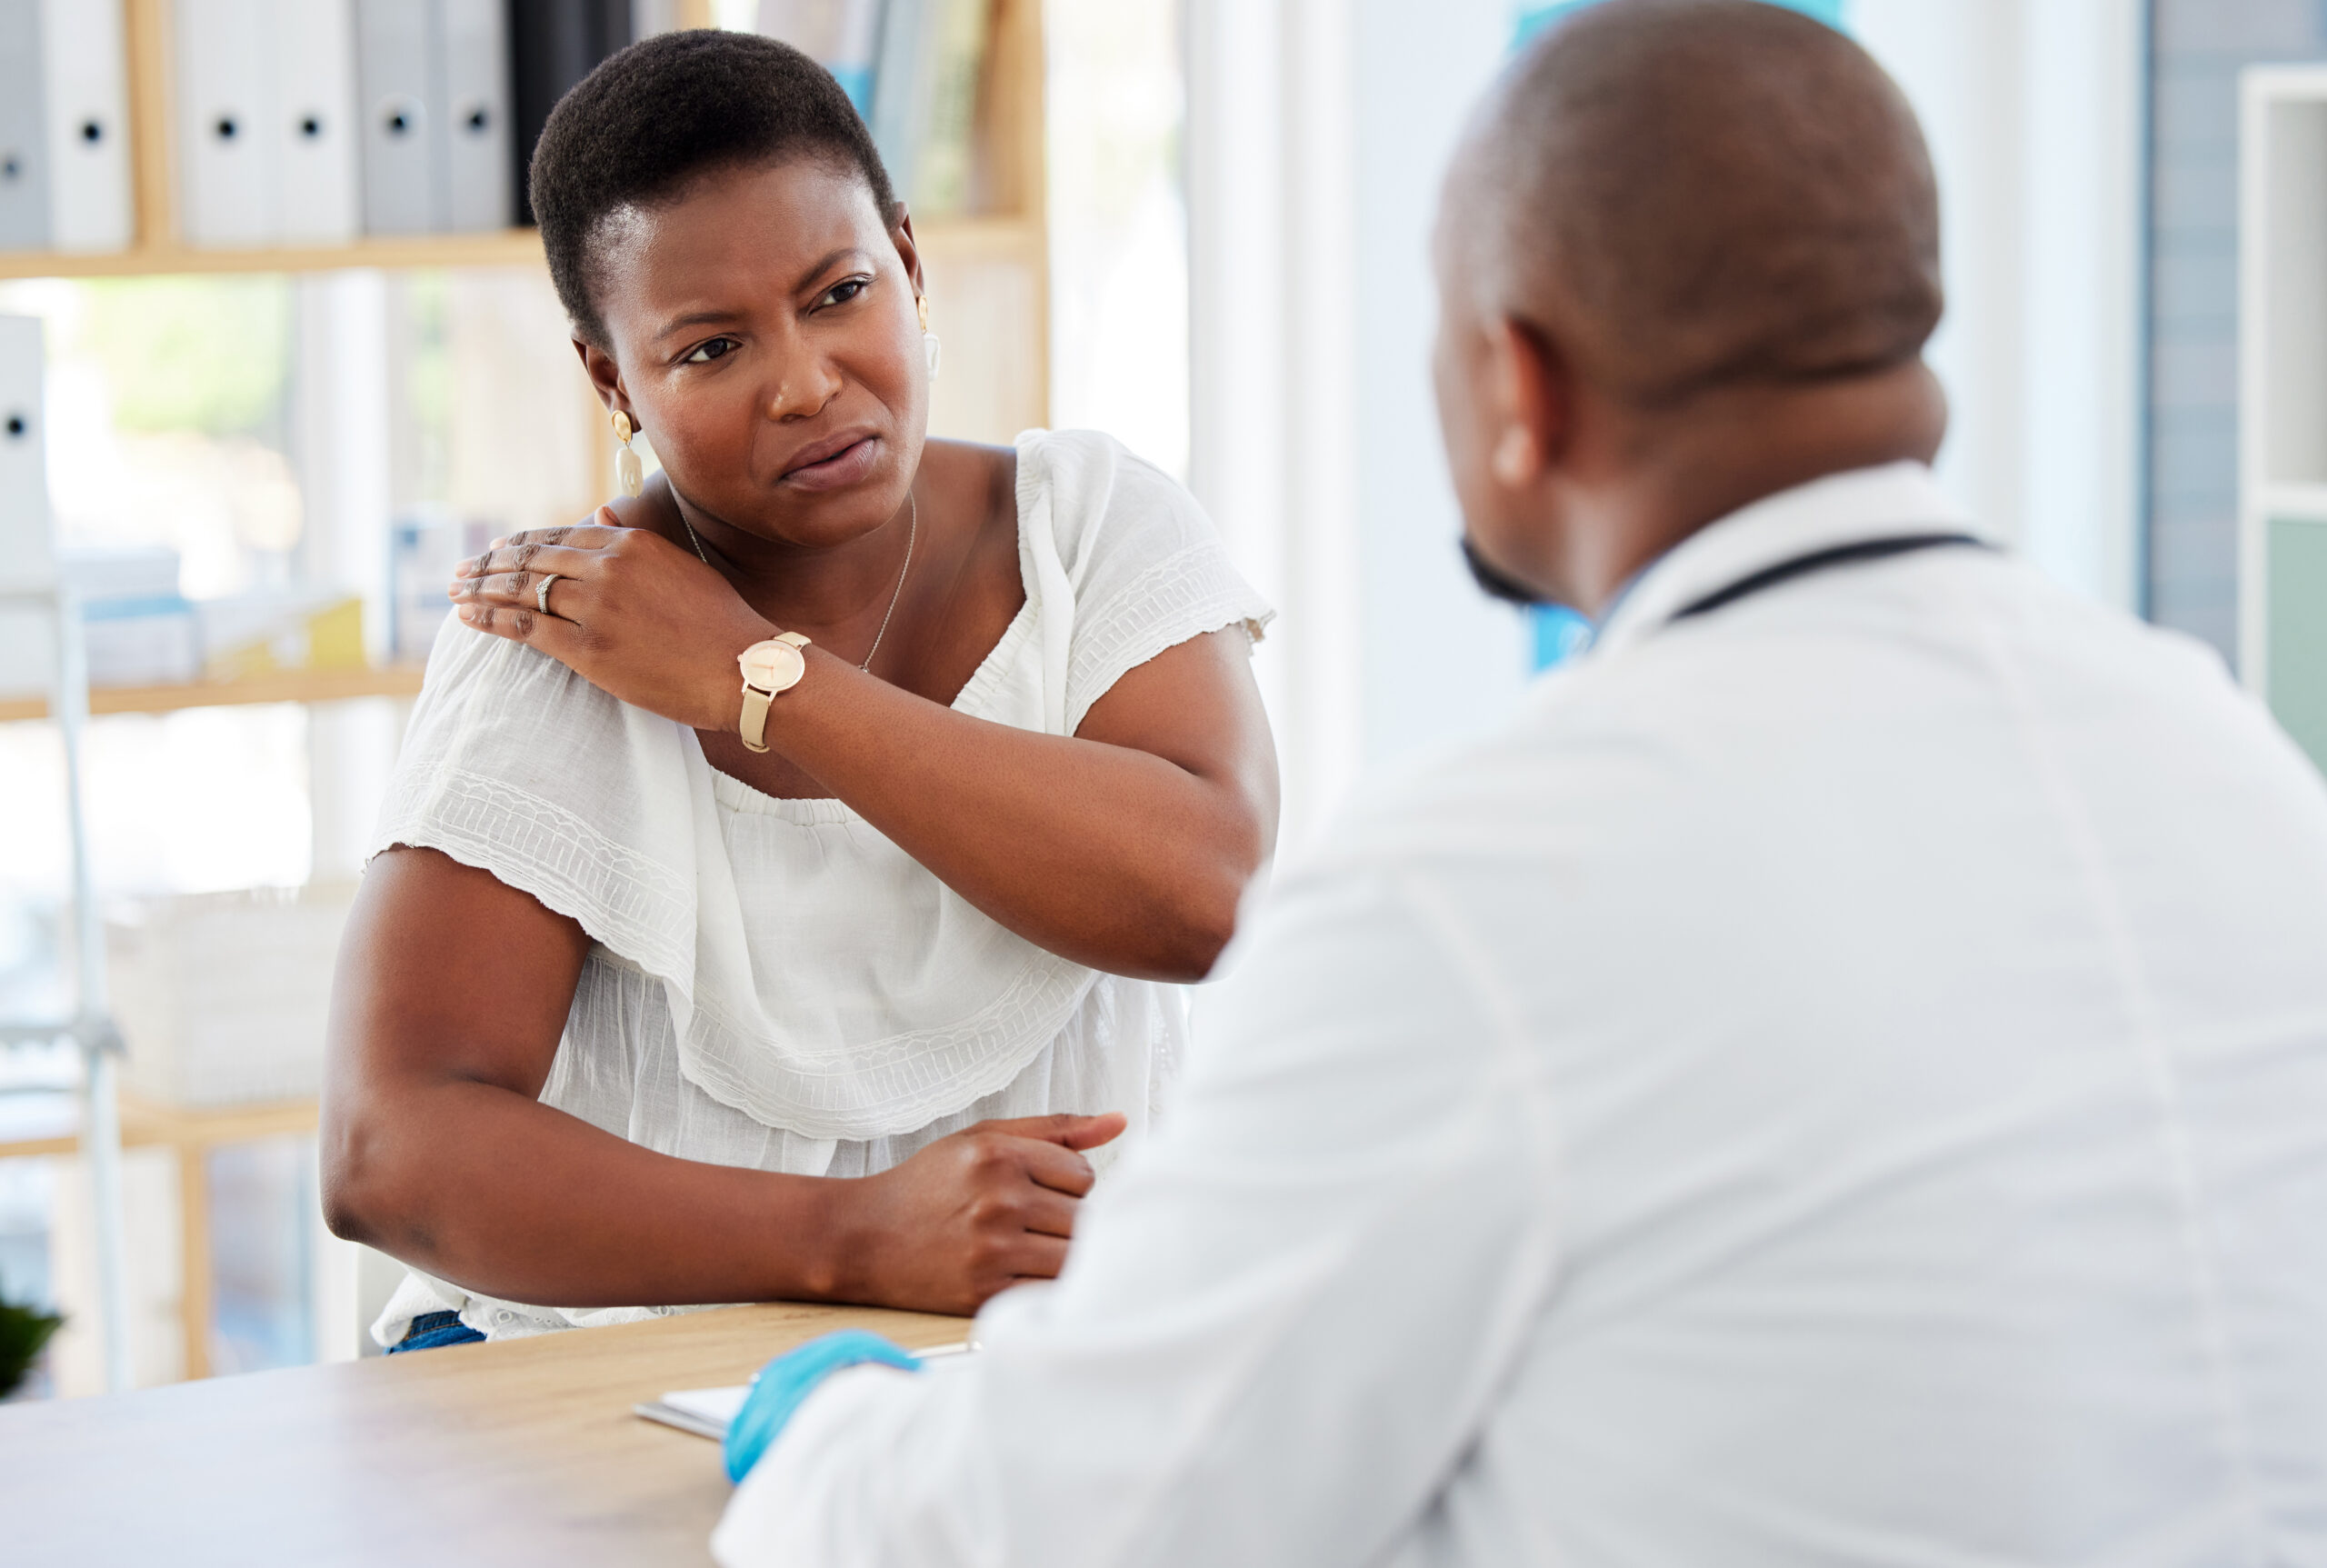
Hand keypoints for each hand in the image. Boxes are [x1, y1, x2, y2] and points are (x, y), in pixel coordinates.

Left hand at [448, 508, 774, 731]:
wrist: (745, 670)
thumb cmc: (723, 626)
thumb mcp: (682, 567)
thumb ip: (637, 542)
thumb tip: (601, 515)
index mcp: (632, 544)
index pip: (559, 535)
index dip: (520, 543)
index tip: (495, 551)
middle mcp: (608, 567)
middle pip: (531, 557)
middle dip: (488, 564)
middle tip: (460, 572)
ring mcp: (595, 607)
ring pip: (519, 589)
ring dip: (479, 589)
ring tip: (454, 593)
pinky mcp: (587, 648)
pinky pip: (523, 627)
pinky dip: (490, 619)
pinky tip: (469, 618)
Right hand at [828, 1112, 1127, 1314]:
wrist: (862, 1238)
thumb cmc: (927, 1186)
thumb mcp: (983, 1139)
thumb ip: (1055, 1129)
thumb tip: (1119, 1122)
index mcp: (1000, 1155)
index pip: (1085, 1177)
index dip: (1068, 1187)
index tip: (1040, 1193)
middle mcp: (998, 1200)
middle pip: (1085, 1219)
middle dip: (1067, 1223)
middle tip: (1033, 1224)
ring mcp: (992, 1250)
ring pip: (1074, 1258)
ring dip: (1061, 1256)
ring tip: (1029, 1248)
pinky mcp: (985, 1293)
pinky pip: (1048, 1292)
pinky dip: (1043, 1285)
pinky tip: (1017, 1272)